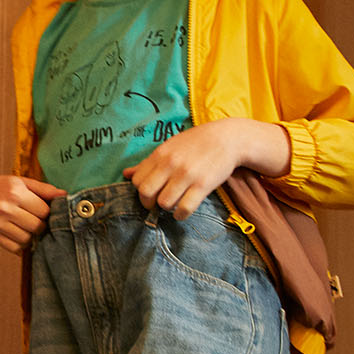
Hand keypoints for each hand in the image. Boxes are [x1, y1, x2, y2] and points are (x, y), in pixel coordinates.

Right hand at [0, 174, 65, 252]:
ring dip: (30, 235)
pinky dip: (20, 244)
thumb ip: (46, 190)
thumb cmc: (11, 187)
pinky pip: (15, 248)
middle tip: (35, 218)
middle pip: (36, 227)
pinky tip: (18, 232)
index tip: (40, 209)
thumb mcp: (28, 183)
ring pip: (26, 239)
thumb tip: (64, 195)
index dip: (46, 212)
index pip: (44, 212)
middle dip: (40, 224)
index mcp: (15, 193)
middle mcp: (4, 208)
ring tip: (25, 225)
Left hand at [125, 118, 289, 220]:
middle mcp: (171, 164)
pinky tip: (183, 210)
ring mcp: (187, 175)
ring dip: (167, 208)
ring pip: (164, 203)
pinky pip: (184, 208)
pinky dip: (181, 214)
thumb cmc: (196, 143)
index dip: (140, 190)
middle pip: (145, 193)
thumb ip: (148, 162)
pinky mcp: (203, 185)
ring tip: (174, 203)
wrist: (228, 138)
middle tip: (157, 203)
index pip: (136, 180)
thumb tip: (126, 174)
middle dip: (149, 203)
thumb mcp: (170, 146)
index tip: (150, 192)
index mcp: (160, 154)